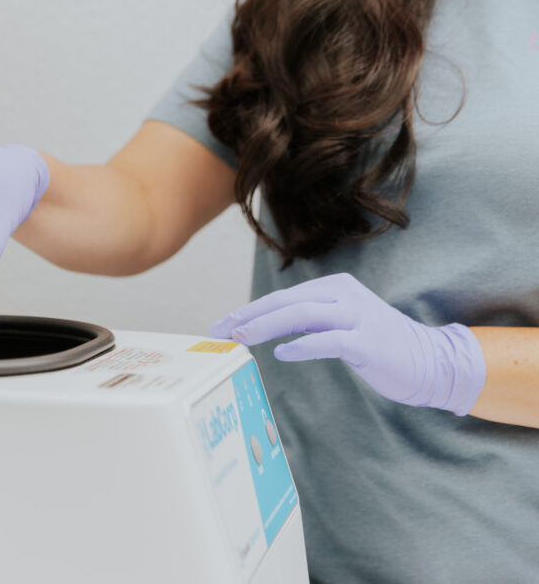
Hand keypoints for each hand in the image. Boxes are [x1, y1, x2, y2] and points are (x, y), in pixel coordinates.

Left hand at [209, 273, 485, 414]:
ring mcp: (358, 316)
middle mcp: (344, 295)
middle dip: (248, 316)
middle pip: (286, 301)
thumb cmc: (377, 346)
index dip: (248, 310)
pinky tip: (282, 353)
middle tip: (220, 331)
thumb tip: (263, 327)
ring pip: (302, 314)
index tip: (220, 325)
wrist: (431, 361)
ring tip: (241, 339)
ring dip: (267, 326)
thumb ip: (308, 322)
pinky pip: (329, 340)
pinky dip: (303, 345)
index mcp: (333, 288)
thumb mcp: (338, 326)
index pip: (282, 297)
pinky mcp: (369, 342)